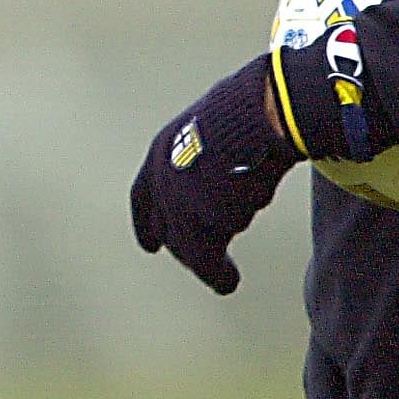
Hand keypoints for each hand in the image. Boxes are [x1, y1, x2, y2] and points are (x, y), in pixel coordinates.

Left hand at [130, 55, 297, 294]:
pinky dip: (220, 275)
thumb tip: (219, 179)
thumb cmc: (245, 116)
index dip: (145, 223)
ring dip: (208, 264)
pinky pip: (210, 259)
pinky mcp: (202, 225)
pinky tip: (229, 282)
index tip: (149, 246)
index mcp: (160, 153)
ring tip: (224, 277)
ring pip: (191, 247)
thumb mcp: (212, 132)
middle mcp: (162, 181)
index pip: (142, 197)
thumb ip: (205, 162)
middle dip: (185, 250)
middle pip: (170, 230)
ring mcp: (179, 204)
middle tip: (204, 265)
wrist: (256, 115)